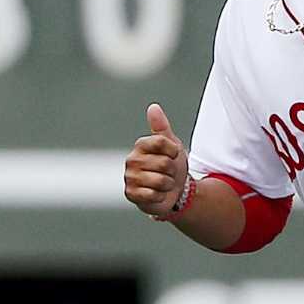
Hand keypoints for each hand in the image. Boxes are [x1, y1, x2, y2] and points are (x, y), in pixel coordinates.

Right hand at [124, 103, 189, 217]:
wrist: (174, 191)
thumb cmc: (171, 165)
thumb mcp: (171, 144)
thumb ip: (161, 127)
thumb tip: (153, 107)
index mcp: (140, 145)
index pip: (161, 142)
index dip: (174, 151)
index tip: (173, 155)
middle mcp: (132, 160)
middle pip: (164, 163)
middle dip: (173, 171)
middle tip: (168, 173)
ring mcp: (130, 178)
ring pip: (161, 180)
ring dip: (168, 185)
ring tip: (164, 183)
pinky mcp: (131, 194)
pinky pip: (154, 195)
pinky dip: (161, 196)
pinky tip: (157, 194)